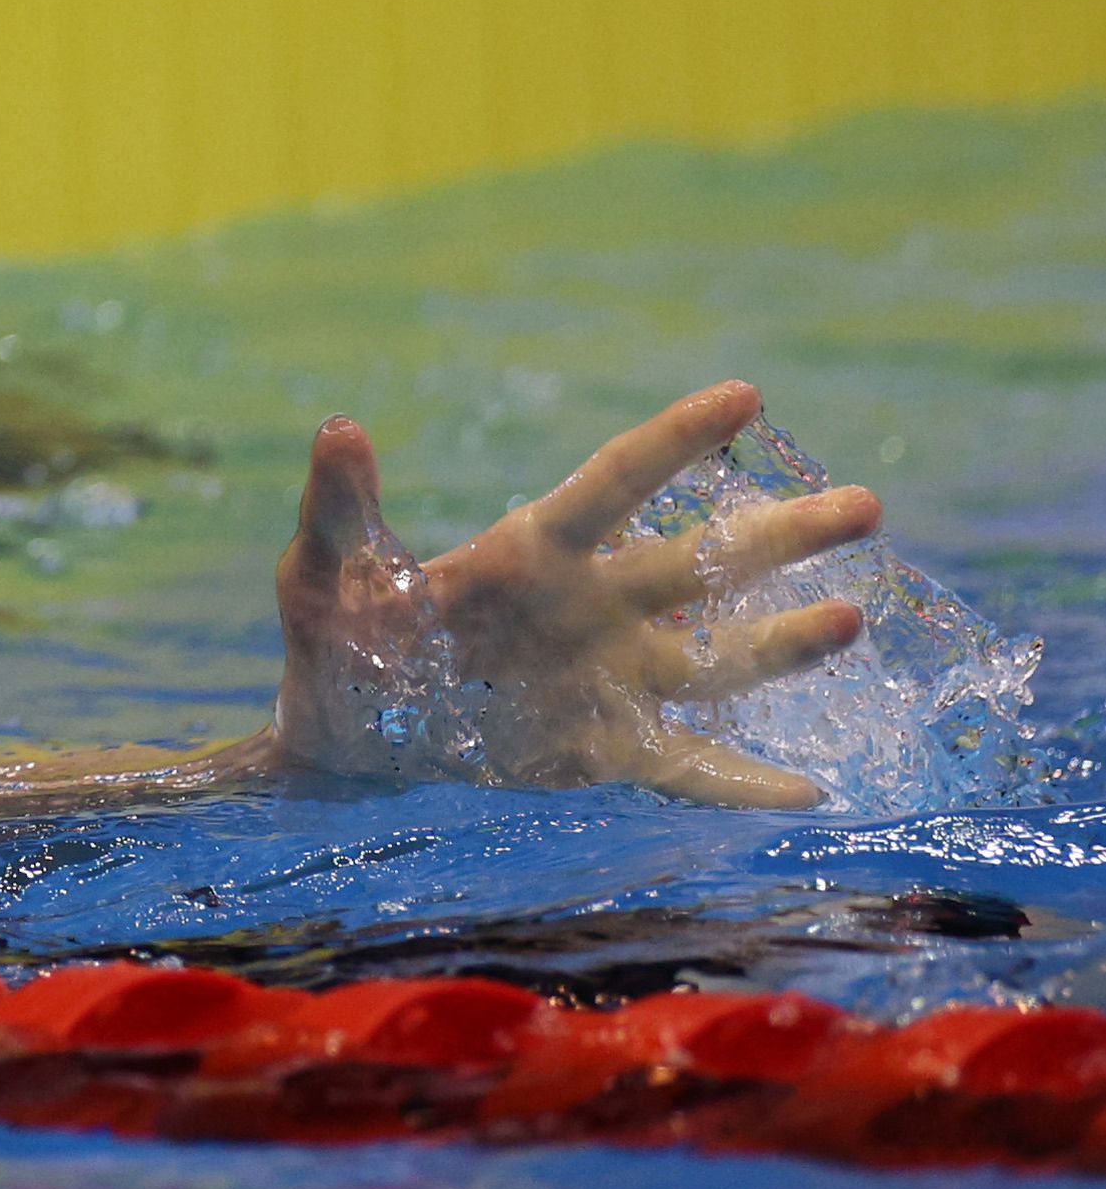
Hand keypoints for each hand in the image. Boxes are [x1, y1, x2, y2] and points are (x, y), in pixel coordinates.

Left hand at [271, 382, 879, 805]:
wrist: (339, 737)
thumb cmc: (332, 635)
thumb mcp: (320, 570)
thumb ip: (340, 505)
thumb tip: (338, 430)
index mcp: (530, 549)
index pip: (615, 481)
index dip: (676, 441)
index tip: (744, 395)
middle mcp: (590, 604)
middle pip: (697, 562)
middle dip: (779, 536)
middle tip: (868, 505)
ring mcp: (606, 676)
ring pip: (713, 657)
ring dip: (781, 643)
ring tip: (852, 619)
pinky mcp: (603, 747)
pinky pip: (685, 763)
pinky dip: (740, 782)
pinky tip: (806, 793)